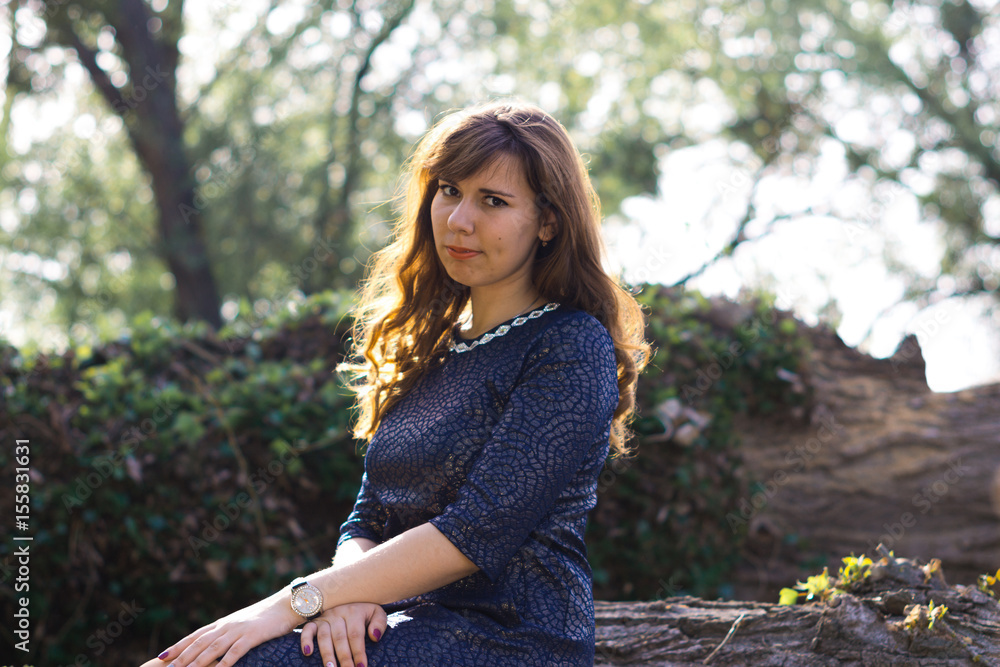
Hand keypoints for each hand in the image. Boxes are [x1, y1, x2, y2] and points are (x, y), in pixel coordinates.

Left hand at [152, 594, 298, 666]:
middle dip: (181, 657)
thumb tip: (218, 644)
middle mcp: (227, 625)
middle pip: (199, 643)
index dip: (178, 646)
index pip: (196, 635)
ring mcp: (239, 630)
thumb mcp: (245, 623)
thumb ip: (230, 632)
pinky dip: (225, 663)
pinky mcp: (253, 635)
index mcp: (224, 623)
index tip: (162, 656)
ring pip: (213, 648)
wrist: (288, 603)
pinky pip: (235, 651)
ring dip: (197, 662)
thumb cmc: (268, 616)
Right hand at [299, 603, 386, 666]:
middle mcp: (338, 613)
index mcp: (354, 612)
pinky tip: (307, 653)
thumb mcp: (376, 611)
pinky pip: (307, 629)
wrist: (349, 592)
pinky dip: (305, 640)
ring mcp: (325, 617)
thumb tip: (374, 637)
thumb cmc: (364, 609)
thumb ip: (379, 623)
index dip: (358, 652)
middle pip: (340, 638)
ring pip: (324, 636)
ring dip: (326, 653)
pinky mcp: (314, 620)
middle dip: (344, 658)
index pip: (356, 635)